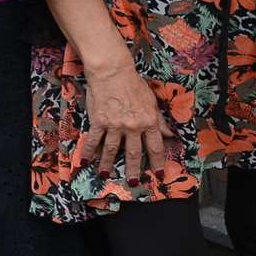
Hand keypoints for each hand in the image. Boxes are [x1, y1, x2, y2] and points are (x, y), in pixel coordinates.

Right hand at [81, 63, 173, 178]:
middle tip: (132, 182)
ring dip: (109, 165)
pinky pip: (94, 141)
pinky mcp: (99, 122)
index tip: (157, 173)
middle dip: (134, 170)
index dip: (157, 162)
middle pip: (134, 153)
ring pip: (112, 151)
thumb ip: (159, 121)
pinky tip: (86, 161)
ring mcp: (115, 125)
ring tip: (106, 174)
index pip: (155, 147)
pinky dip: (89, 152)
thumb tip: (169, 134)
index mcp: (149, 121)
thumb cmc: (133, 84)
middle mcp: (133, 126)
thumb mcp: (152, 102)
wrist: (113, 72)